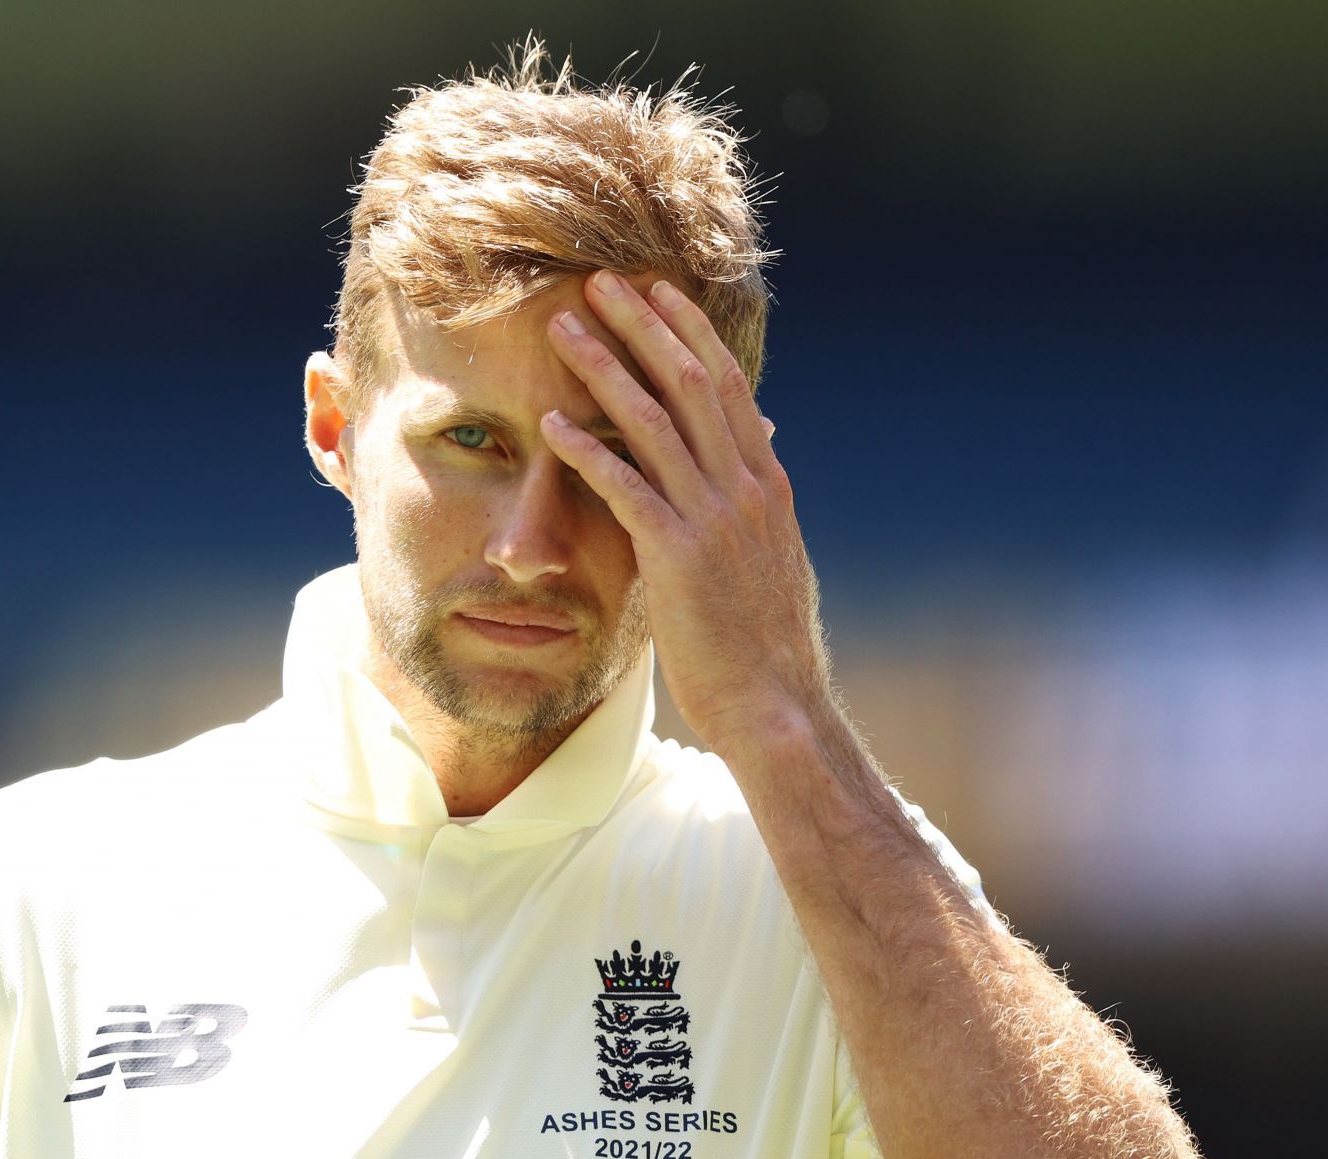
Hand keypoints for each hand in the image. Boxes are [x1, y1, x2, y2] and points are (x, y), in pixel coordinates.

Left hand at [541, 270, 828, 760]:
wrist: (776, 707)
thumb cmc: (762, 643)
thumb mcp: (769, 560)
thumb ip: (750, 508)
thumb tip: (750, 467)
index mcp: (766, 484)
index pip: (726, 387)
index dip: (691, 333)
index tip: (659, 291)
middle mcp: (744, 490)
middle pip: (690, 382)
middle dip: (644, 326)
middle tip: (600, 281)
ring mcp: (713, 520)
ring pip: (654, 422)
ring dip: (604, 369)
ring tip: (563, 330)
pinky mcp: (678, 557)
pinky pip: (626, 489)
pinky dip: (587, 451)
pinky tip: (550, 427)